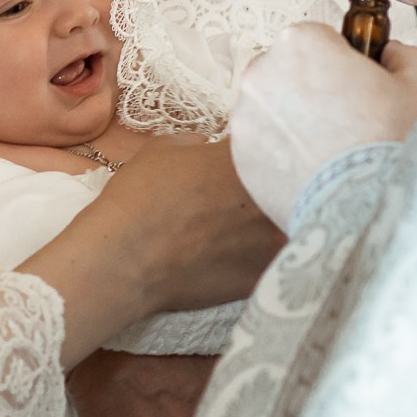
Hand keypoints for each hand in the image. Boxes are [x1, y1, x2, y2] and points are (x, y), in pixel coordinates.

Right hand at [22, 135, 283, 365]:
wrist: (124, 258)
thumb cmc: (138, 197)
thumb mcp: (163, 150)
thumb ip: (197, 143)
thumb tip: (208, 146)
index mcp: (250, 157)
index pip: (274, 145)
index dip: (263, 152)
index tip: (252, 158)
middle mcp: (272, 193)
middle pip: (291, 186)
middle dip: (277, 187)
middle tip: (250, 196)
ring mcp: (274, 237)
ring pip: (292, 224)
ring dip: (277, 223)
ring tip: (248, 230)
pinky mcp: (266, 273)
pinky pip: (279, 261)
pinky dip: (266, 257)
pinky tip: (243, 257)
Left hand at [231, 24, 416, 228]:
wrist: (368, 211)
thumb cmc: (392, 143)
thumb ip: (402, 55)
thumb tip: (391, 54)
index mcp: (300, 43)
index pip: (318, 38)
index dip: (342, 61)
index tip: (357, 85)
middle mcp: (261, 73)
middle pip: (289, 71)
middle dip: (312, 88)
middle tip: (348, 119)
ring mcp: (244, 118)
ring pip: (273, 108)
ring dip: (296, 120)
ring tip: (333, 149)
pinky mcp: (240, 158)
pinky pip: (264, 145)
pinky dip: (284, 152)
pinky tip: (316, 169)